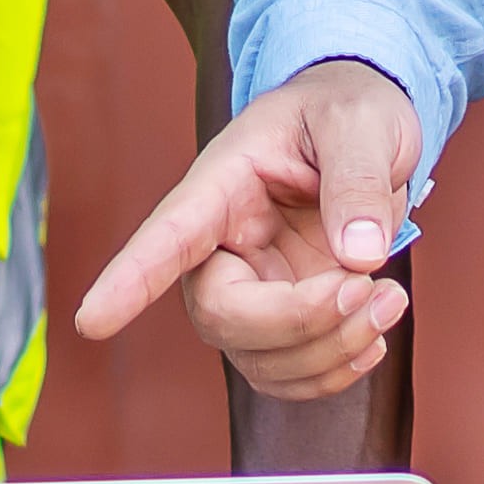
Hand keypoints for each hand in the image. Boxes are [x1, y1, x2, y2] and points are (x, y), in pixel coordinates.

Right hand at [76, 61, 428, 400]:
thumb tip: (359, 255)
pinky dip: (337, 370)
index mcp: (221, 185)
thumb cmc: (346, 109)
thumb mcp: (359, 121)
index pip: (166, 236)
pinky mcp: (283, 319)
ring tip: (391, 299)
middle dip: (300, 321)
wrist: (364, 131)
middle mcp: (222, 245)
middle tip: (373, 289)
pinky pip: (291, 375)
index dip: (129, 280)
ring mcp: (252, 288)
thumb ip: (356, 180)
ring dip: (332, 350)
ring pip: (260, 358)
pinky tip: (373, 332)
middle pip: (223, 315)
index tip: (92, 321)